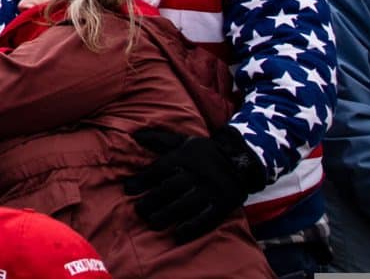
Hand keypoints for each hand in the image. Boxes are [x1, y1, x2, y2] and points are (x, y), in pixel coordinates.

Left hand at [127, 126, 260, 242]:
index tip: (128, 189)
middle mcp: (197, 173)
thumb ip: (159, 139)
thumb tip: (134, 135)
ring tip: (153, 222)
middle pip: (169, 188)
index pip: (159, 169)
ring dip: (166, 215)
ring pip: (185, 205)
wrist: (241, 161)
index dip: (142, 180)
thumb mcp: (184, 142)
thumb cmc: (205, 153)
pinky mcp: (223, 204)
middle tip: (139, 211)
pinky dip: (191, 228)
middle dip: (151, 200)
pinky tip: (178, 235)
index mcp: (185, 157)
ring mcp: (211, 190)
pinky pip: (206, 218)